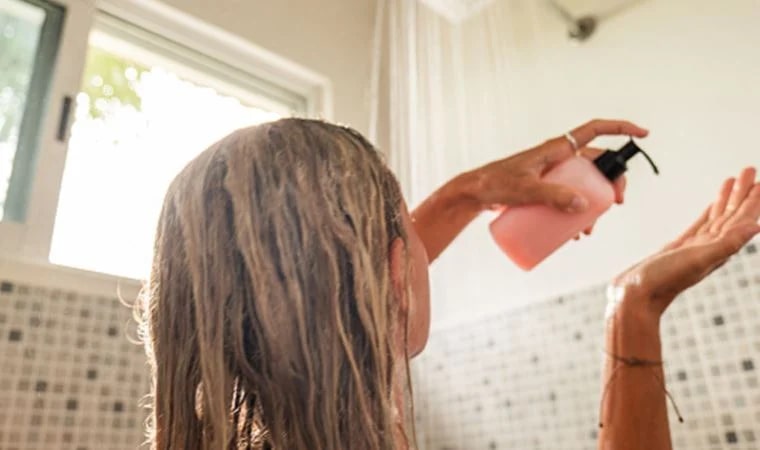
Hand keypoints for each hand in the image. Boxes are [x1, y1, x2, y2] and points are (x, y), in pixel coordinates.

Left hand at [466, 119, 648, 220]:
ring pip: (584, 186)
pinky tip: (576, 233)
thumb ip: (552, 196)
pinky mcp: (545, 190)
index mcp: (557, 149)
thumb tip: (583, 206)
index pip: (595, 130)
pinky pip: (569, 198)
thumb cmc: (496, 185)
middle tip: (616, 204)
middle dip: (612, 183)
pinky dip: (577, 213)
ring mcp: (552, 175)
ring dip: (593, 205)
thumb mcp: (525, 190)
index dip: (620, 128)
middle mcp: (559, 159)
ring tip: (589, 229)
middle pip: (597, 165)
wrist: (475, 194)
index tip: (643, 135)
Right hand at [612, 167, 759, 319]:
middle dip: (741, 194)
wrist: (634, 297)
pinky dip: (709, 213)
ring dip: (726, 200)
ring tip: (733, 181)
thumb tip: (756, 227)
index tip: (758, 182)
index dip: (752, 201)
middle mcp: (710, 248)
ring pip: (717, 218)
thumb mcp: (697, 260)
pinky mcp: (678, 248)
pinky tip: (711, 206)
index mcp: (718, 250)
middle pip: (731, 215)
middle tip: (749, 170)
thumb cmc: (663, 282)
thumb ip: (727, 244)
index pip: (740, 220)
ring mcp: (694, 248)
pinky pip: (700, 225)